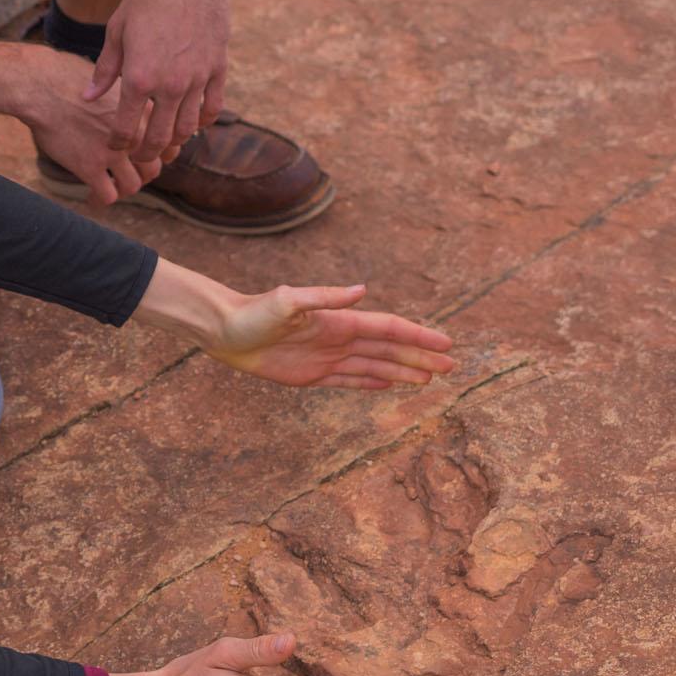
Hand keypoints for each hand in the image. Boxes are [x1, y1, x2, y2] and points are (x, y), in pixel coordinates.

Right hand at [20, 45, 172, 204]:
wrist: (43, 88)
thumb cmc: (70, 79)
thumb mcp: (114, 83)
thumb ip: (130, 102)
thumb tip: (133, 114)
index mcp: (144, 113)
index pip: (168, 148)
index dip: (156, 156)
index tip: (143, 158)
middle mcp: (136, 135)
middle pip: (153, 169)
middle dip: (140, 175)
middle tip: (124, 174)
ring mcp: (114, 153)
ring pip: (132, 186)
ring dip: (121, 188)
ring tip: (108, 186)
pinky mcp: (91, 167)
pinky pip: (107, 196)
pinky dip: (100, 199)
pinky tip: (91, 196)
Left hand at [86, 0, 230, 158]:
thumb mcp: (117, 31)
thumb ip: (105, 70)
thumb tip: (89, 97)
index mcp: (139, 78)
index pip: (126, 128)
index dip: (118, 144)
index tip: (115, 147)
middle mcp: (169, 85)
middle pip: (159, 138)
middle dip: (147, 153)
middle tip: (140, 157)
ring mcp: (197, 79)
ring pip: (187, 128)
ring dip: (175, 142)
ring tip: (166, 142)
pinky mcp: (217, 68)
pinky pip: (212, 107)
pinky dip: (202, 121)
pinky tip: (193, 122)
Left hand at [209, 283, 453, 389]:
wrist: (224, 330)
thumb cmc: (252, 313)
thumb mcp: (287, 301)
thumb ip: (323, 297)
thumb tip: (361, 290)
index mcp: (338, 321)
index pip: (387, 329)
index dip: (417, 336)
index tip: (445, 343)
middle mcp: (338, 338)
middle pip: (389, 349)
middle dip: (420, 357)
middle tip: (451, 367)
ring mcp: (326, 357)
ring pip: (375, 367)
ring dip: (403, 371)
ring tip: (430, 380)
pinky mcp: (311, 375)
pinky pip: (349, 381)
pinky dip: (372, 383)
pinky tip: (390, 385)